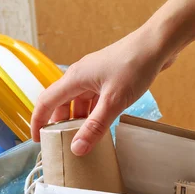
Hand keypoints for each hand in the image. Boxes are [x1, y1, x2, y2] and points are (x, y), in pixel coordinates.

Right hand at [31, 27, 174, 155]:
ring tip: (82, 141)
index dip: (38, 122)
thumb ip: (95, 126)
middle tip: (62, 146)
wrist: (157, 44)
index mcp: (74, 78)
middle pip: (62, 104)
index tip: (37, 140)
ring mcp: (95, 77)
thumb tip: (77, 149)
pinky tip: (101, 128)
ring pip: (80, 104)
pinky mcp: (109, 79)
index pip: (45, 102)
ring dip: (79, 122)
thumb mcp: (113, 101)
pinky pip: (95, 101)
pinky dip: (94, 115)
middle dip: (60, 125)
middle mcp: (81, 77)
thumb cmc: (134, 65)